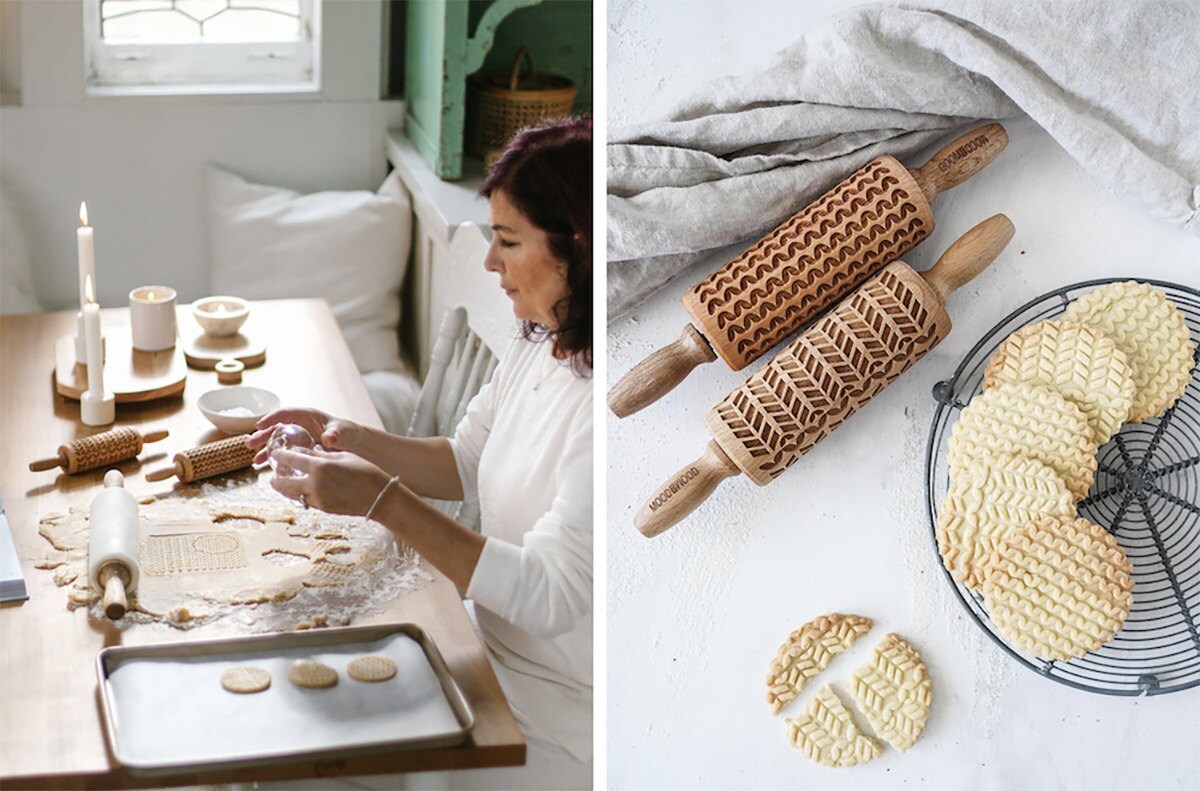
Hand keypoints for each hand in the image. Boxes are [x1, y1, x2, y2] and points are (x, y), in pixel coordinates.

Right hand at [246, 407, 365, 463]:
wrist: (354, 445)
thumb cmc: (348, 433)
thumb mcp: (342, 432)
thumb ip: (335, 434)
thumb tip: (328, 438)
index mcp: (307, 415)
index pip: (285, 413)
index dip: (271, 417)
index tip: (259, 424)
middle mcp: (299, 424)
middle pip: (276, 427)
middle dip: (262, 435)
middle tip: (250, 444)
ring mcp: (298, 435)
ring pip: (276, 440)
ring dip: (265, 449)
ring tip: (255, 460)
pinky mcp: (298, 447)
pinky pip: (282, 450)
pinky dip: (273, 457)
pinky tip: (265, 466)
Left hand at [268, 447, 392, 516]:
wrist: (379, 496)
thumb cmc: (366, 472)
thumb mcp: (344, 457)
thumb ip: (323, 454)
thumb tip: (310, 450)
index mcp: (319, 466)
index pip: (290, 460)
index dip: (280, 456)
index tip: (275, 453)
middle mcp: (314, 483)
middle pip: (284, 483)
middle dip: (276, 478)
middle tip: (273, 475)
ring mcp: (317, 498)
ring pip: (292, 495)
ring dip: (284, 489)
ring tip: (282, 485)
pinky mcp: (322, 508)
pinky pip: (305, 501)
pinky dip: (300, 495)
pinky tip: (302, 491)